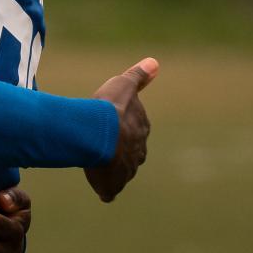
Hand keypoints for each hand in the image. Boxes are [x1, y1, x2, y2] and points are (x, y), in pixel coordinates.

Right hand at [85, 57, 158, 201]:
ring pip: (121, 172)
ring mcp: (126, 171)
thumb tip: (155, 62)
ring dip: (112, 170)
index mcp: (141, 130)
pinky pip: (109, 190)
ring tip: (97, 164)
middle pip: (131, 154)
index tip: (113, 125)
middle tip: (104, 146)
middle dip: (121, 152)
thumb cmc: (112, 108)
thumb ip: (138, 76)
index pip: (136, 131)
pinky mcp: (112, 185)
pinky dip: (106, 189)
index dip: (124, 128)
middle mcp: (138, 152)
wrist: (101, 135)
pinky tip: (101, 190)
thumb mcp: (124, 85)